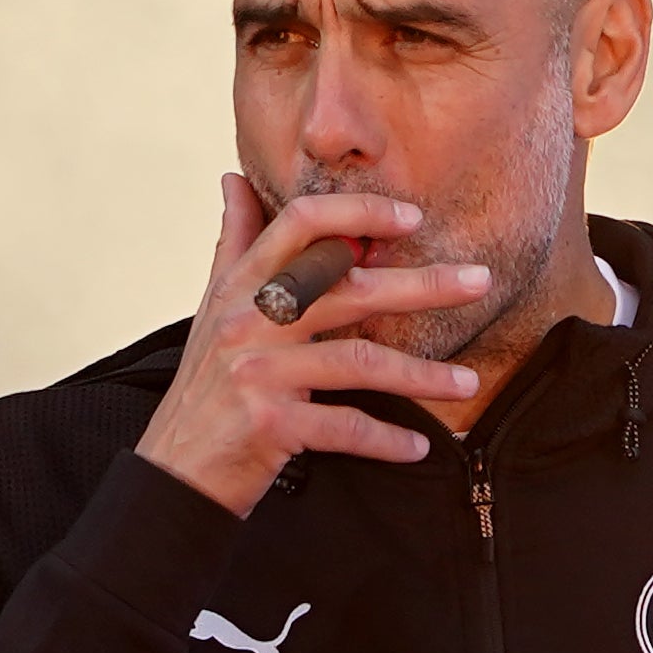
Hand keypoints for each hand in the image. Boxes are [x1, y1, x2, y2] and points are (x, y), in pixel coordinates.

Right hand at [132, 178, 488, 515]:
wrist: (173, 472)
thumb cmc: (204, 388)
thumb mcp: (211, 310)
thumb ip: (234, 244)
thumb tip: (234, 180)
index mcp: (239, 287)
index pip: (300, 224)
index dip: (359, 211)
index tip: (412, 217)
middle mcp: (246, 322)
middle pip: (349, 288)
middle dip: (423, 285)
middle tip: (479, 281)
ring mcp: (257, 373)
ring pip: (359, 361)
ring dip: (422, 375)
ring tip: (467, 382)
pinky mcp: (269, 424)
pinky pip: (346, 426)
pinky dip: (386, 439)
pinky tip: (418, 447)